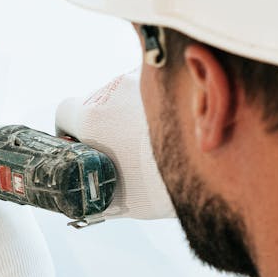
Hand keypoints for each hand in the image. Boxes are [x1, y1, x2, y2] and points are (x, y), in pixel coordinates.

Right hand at [55, 70, 175, 219]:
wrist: (212, 162)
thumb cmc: (165, 185)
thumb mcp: (122, 198)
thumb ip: (98, 193)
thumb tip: (88, 202)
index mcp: (92, 118)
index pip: (64, 112)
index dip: (68, 128)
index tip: (78, 141)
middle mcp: (113, 90)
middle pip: (97, 102)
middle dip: (106, 122)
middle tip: (123, 147)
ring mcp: (142, 78)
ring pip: (127, 92)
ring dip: (132, 110)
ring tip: (154, 138)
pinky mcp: (170, 74)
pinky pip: (155, 85)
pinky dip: (158, 102)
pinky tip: (174, 124)